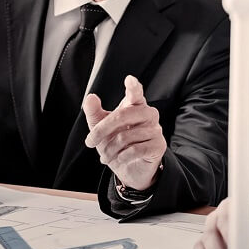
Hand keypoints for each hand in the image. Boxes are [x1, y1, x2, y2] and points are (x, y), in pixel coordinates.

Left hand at [83, 75, 166, 189]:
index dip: (133, 87)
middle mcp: (148, 114)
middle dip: (101, 130)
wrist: (131, 168)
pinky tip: (118, 160)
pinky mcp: (158, 145)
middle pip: (123, 115)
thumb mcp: (101, 128)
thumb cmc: (117, 143)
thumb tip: (90, 97)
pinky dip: (121, 157)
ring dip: (109, 149)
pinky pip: (135, 150)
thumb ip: (94, 112)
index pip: (135, 93)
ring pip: (126, 136)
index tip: (129, 79)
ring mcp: (155, 129)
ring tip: (105, 156)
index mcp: (135, 105)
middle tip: (90, 142)